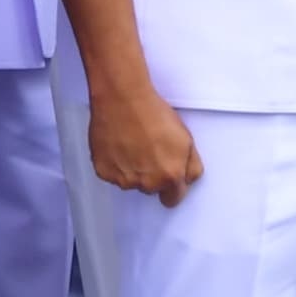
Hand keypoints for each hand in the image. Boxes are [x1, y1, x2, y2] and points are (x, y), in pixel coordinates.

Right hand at [89, 79, 202, 206]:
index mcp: (169, 176)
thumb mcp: (186, 138)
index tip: (167, 177)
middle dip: (152, 175)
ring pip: (131, 182)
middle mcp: (146, 183)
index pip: (173, 199)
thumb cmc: (152, 113)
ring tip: (132, 144)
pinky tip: (118, 145)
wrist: (123, 98)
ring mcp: (123, 179)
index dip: (172, 187)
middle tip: (149, 149)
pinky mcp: (104, 171)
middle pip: (151, 189)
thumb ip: (191, 165)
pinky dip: (115, 164)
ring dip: (132, 169)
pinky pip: (112, 174)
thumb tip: (187, 179)